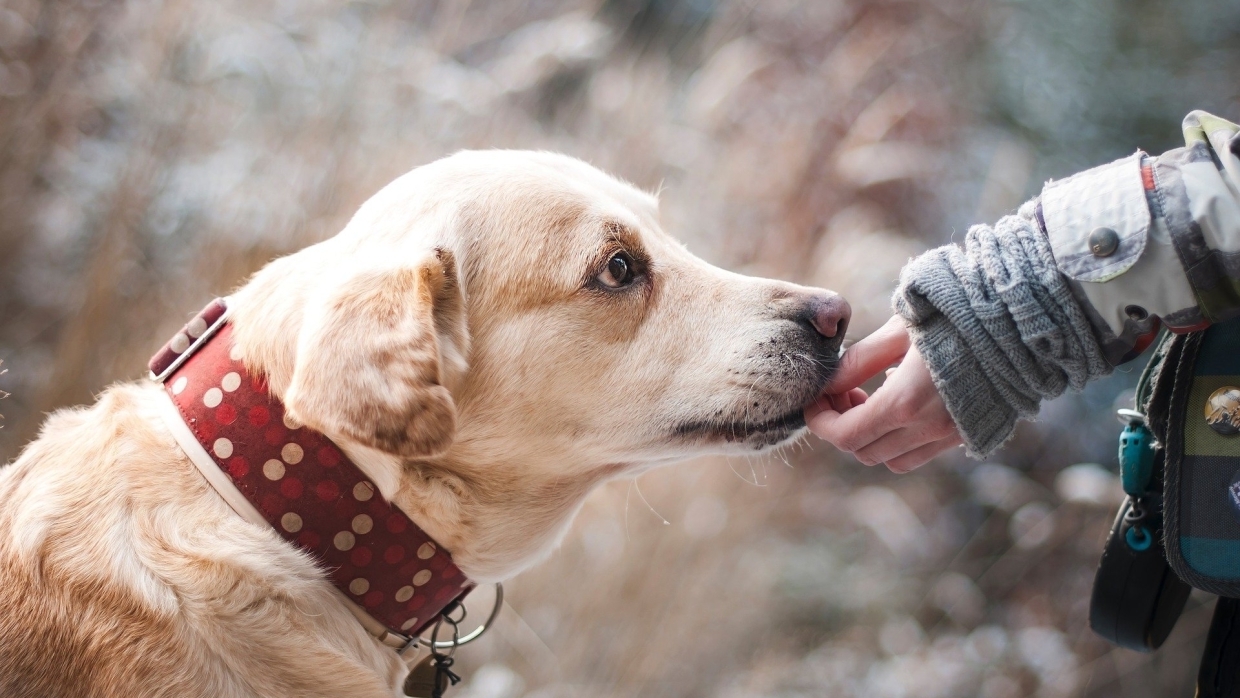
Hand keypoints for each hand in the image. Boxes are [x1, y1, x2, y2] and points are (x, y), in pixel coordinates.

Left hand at [805, 315, 961, 472]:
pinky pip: (921, 452)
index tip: (815, 400)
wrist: (1022, 321)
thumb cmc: (956, 314)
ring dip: (871, 437)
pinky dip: (900, 439)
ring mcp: (951, 435)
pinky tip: (902, 401)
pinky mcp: (969, 434)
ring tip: (869, 398)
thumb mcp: (899, 330)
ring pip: (892, 459)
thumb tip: (828, 382)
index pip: (845, 435)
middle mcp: (929, 429)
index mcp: (906, 402)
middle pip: (864, 451)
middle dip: (842, 426)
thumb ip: (859, 361)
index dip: (820, 421)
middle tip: (842, 392)